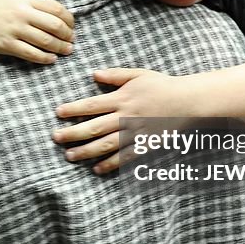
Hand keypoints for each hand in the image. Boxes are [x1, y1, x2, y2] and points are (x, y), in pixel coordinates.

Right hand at [0, 0, 73, 64]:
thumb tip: (52, 1)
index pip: (57, 9)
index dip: (69, 20)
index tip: (72, 26)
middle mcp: (22, 13)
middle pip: (55, 25)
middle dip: (68, 35)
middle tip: (71, 40)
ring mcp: (14, 29)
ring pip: (46, 41)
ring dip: (60, 48)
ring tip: (66, 51)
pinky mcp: (7, 45)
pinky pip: (31, 54)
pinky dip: (45, 58)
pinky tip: (51, 59)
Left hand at [53, 68, 186, 173]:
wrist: (188, 101)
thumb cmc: (162, 85)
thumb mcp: (138, 74)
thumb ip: (115, 75)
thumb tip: (94, 74)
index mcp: (122, 98)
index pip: (92, 105)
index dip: (73, 109)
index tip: (58, 113)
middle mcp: (126, 116)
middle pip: (94, 127)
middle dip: (73, 133)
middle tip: (56, 138)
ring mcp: (136, 132)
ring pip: (106, 144)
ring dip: (86, 151)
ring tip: (70, 156)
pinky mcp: (145, 145)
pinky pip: (125, 157)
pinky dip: (111, 164)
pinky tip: (97, 169)